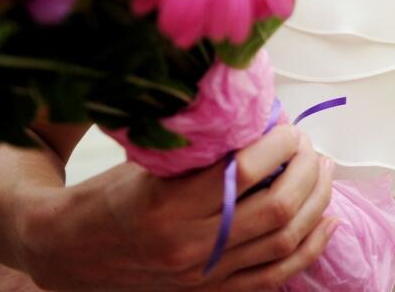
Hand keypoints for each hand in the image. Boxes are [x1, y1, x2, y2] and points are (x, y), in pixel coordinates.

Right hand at [18, 125, 337, 290]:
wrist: (67, 253)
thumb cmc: (107, 197)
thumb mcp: (147, 163)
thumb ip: (201, 149)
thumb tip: (260, 118)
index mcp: (169, 207)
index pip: (244, 172)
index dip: (279, 144)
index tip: (288, 126)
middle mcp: (191, 247)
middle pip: (276, 208)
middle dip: (306, 171)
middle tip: (311, 147)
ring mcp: (205, 275)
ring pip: (284, 242)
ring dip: (316, 203)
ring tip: (323, 172)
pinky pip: (275, 276)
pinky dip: (309, 248)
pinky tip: (327, 220)